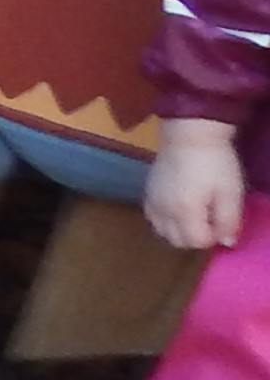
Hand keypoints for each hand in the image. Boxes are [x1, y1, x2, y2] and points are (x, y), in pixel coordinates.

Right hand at [147, 116, 246, 251]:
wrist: (190, 135)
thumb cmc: (215, 163)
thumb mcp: (231, 191)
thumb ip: (229, 220)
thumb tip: (227, 244)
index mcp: (185, 211)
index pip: (197, 242)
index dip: (213, 236)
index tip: (222, 221)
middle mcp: (164, 212)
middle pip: (177, 241)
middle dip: (196, 237)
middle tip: (210, 219)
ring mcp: (152, 203)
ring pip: (162, 233)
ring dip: (179, 231)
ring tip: (195, 215)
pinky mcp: (147, 194)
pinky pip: (153, 219)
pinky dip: (165, 222)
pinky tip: (177, 209)